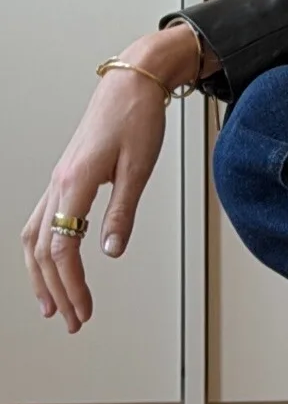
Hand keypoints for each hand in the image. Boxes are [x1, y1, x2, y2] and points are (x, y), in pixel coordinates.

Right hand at [19, 29, 192, 333]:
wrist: (131, 83)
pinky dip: (41, 249)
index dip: (71, 284)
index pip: (61, 247)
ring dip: (40, 274)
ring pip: (33, 236)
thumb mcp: (138, 168)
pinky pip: (40, 220)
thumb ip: (122, 212)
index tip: (83, 310)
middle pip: (42, 249)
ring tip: (54, 304)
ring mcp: (56, 179)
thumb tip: (110, 251)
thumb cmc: (138, 118)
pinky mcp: (63, 176)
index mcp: (74, 182)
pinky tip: (50, 264)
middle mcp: (57, 182)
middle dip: (56, 289)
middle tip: (73, 320)